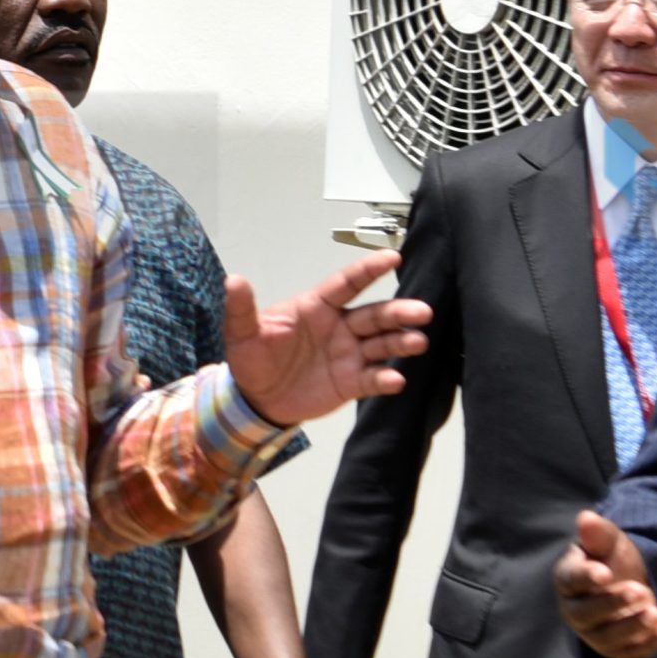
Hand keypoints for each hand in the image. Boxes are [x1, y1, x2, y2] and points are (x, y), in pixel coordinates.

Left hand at [222, 251, 430, 428]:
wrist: (256, 400)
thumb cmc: (253, 359)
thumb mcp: (242, 334)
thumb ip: (242, 309)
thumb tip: (234, 280)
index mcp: (317, 308)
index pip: (347, 284)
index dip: (369, 270)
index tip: (394, 257)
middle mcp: (340, 327)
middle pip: (375, 315)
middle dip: (399, 312)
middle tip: (422, 311)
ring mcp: (348, 355)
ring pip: (381, 344)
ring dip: (400, 342)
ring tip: (418, 342)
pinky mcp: (350, 382)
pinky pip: (372, 378)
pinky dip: (385, 379)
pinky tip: (396, 380)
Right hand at [555, 510, 656, 657]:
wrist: (631, 582)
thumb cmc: (612, 560)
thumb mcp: (610, 542)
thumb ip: (598, 533)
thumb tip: (586, 518)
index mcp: (568, 580)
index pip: (570, 580)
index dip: (586, 577)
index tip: (606, 573)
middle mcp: (575, 610)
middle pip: (586, 614)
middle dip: (613, 604)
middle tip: (641, 591)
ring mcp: (595, 633)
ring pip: (608, 638)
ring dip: (633, 627)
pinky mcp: (616, 649)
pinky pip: (630, 653)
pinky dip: (650, 644)